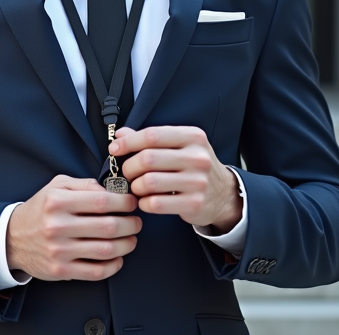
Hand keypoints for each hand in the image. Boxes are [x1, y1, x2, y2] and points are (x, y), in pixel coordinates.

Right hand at [5, 175, 140, 281]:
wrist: (12, 238)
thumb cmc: (40, 210)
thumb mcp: (56, 187)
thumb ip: (84, 184)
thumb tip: (111, 191)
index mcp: (57, 202)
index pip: (101, 201)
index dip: (124, 202)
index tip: (132, 203)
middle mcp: (57, 226)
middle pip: (108, 227)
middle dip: (131, 224)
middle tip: (136, 223)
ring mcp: (59, 250)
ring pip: (106, 250)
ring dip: (127, 245)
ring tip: (131, 239)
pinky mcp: (61, 270)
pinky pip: (96, 271)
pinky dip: (114, 266)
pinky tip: (117, 258)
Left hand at [109, 126, 241, 232]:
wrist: (223, 194)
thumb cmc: (192, 166)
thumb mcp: (178, 146)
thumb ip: (149, 139)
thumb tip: (120, 135)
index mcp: (192, 137)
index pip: (152, 135)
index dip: (128, 142)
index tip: (114, 149)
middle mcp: (197, 157)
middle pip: (148, 159)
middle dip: (129, 167)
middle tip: (127, 172)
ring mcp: (198, 181)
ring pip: (149, 182)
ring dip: (135, 186)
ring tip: (137, 187)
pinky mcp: (195, 203)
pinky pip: (156, 203)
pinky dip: (143, 203)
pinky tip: (145, 201)